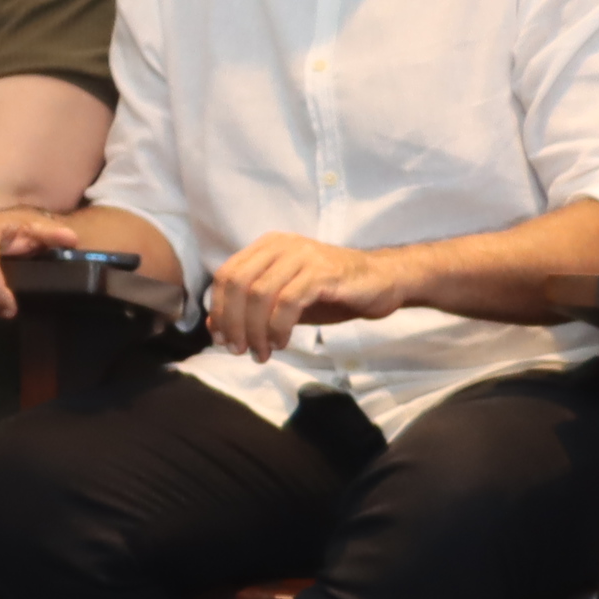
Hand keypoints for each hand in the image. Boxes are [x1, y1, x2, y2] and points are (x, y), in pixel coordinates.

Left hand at [202, 232, 405, 361]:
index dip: (219, 309)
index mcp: (266, 247)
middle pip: (238, 284)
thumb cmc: (332, 292)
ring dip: (256, 330)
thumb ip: (251, 311)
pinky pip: (287, 301)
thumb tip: (213, 326)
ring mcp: (302, 256)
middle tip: (239, 350)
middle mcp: (280, 245)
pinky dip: (278, 326)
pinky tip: (282, 343)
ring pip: (260, 294)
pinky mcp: (322, 272)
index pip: (226, 276)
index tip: (221, 340)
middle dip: (233, 322)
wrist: (384, 281)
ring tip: (262, 353)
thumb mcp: (284, 302)